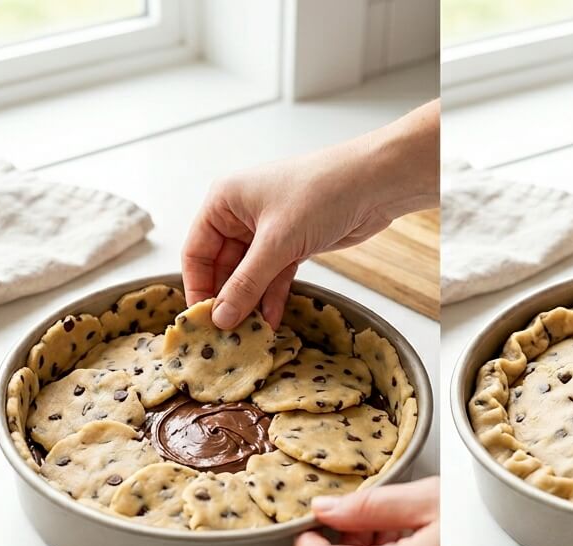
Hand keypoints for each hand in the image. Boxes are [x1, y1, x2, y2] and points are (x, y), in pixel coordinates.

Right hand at [183, 101, 437, 328]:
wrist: (375, 182)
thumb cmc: (321, 193)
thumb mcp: (278, 242)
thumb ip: (247, 283)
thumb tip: (220, 318)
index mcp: (224, 202)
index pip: (196, 252)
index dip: (198, 287)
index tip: (202, 321)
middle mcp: (241, 215)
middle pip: (222, 267)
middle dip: (227, 300)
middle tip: (227, 335)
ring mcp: (267, 231)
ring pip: (249, 275)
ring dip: (250, 303)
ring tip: (249, 334)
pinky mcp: (292, 244)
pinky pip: (272, 276)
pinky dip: (272, 297)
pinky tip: (271, 320)